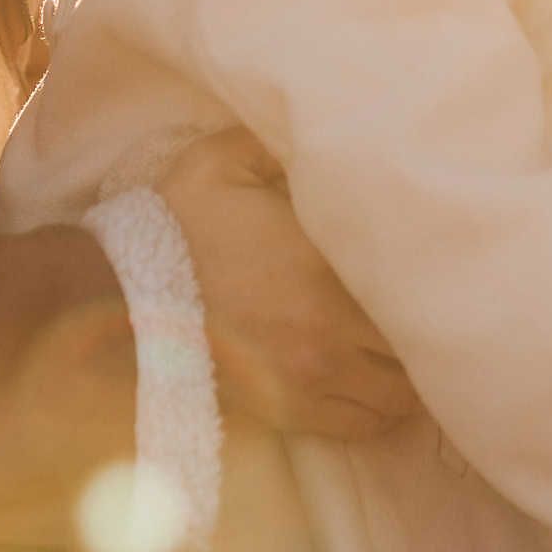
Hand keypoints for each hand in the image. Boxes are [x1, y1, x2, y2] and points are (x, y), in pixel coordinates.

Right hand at [158, 127, 419, 440]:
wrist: (122, 306)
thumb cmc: (173, 230)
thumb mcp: (218, 162)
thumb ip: (271, 141)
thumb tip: (312, 128)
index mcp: (326, 262)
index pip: (413, 276)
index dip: (430, 269)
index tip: (427, 255)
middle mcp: (333, 326)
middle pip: (420, 341)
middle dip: (427, 324)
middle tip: (424, 304)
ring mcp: (315, 375)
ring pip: (403, 392)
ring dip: (411, 372)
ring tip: (405, 348)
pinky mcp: (292, 411)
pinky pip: (364, 424)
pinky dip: (380, 409)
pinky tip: (375, 384)